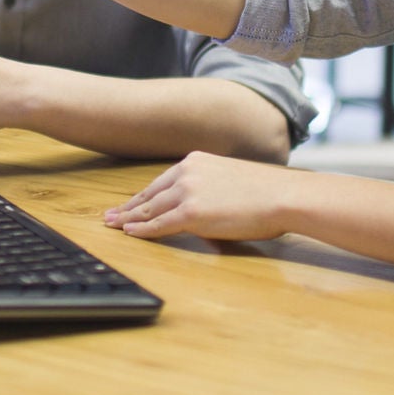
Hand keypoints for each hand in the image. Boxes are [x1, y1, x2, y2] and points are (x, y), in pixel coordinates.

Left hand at [104, 152, 300, 241]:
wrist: (282, 195)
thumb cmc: (267, 192)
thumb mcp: (232, 181)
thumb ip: (212, 193)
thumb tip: (208, 213)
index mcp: (196, 161)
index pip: (161, 182)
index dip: (142, 195)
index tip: (129, 203)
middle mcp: (187, 172)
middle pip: (149, 194)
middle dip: (128, 206)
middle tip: (110, 215)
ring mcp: (187, 192)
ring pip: (149, 209)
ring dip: (128, 218)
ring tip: (112, 226)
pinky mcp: (192, 213)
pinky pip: (158, 224)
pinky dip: (141, 230)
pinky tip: (130, 233)